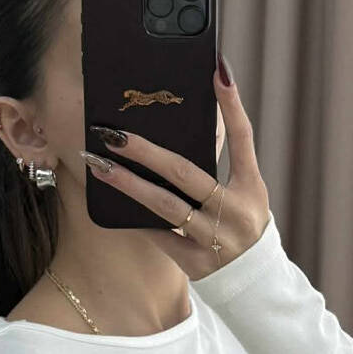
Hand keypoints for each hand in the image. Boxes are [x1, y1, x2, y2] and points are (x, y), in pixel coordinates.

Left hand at [81, 61, 270, 280]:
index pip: (243, 139)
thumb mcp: (246, 193)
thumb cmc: (241, 224)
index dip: (231, 105)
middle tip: (113, 133)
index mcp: (251, 188)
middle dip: (145, 151)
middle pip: (186, 174)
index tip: (215, 72)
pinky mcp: (196, 264)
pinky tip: (111, 202)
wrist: (252, 281)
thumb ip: (223, 163)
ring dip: (128, 184)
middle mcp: (235, 212)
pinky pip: (159, 236)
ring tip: (100, 165)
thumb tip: (194, 120)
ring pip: (165, 207)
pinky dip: (136, 219)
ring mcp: (215, 240)